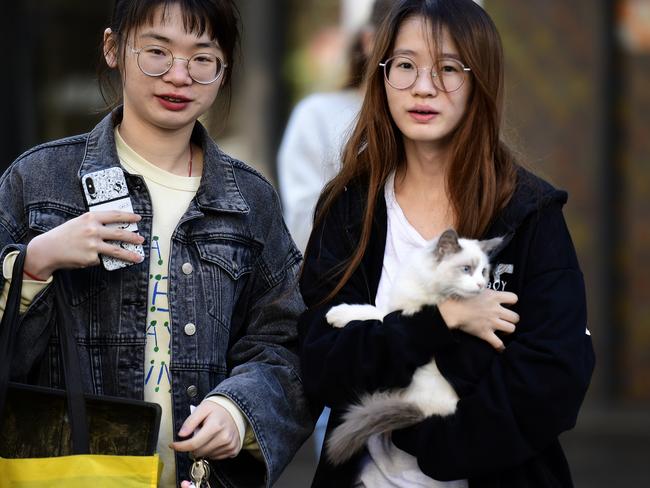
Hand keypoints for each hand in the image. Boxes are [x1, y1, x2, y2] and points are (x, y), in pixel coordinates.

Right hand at [25, 210, 143, 278]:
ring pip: (117, 250)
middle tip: (141, 239)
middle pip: (120, 233)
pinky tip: (87, 256)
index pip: (115, 215)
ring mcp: (93, 245)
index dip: (129, 216)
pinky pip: (100, 259)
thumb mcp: (79, 222)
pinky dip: (97, 259)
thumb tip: (115, 227)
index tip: (138, 218)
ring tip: (138, 257)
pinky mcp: (91, 258)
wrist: (48, 249)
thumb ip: (95, 223)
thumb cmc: (64, 235)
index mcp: (91, 218)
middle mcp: (93, 230)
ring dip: (130, 254)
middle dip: (133, 237)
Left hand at [170, 400, 240, 460]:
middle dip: (192, 446)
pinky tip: (214, 440)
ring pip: (207, 455)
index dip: (180, 446)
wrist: (236, 410)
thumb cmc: (218, 409)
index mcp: (215, 426)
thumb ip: (190, 421)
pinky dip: (211, 451)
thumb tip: (181, 434)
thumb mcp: (202, 409)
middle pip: (199, 452)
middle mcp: (224, 437)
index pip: (193, 444)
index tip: (173, 445)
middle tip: (197, 434)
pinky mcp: (233, 450)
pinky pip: (216, 457)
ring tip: (208, 435)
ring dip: (203, 448)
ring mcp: (230, 445)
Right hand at [438, 289, 518, 350]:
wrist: (451, 309)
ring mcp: (491, 322)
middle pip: (515, 317)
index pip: (514, 298)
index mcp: (494, 297)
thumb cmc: (461, 297)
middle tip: (505, 319)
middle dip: (511, 319)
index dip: (512, 302)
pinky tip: (501, 348)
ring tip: (502, 329)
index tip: (507, 304)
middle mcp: (496, 310)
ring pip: (511, 329)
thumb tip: (492, 293)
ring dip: (508, 329)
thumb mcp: (477, 289)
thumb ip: (488, 292)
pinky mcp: (485, 333)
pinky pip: (498, 344)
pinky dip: (500, 347)